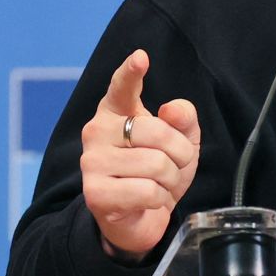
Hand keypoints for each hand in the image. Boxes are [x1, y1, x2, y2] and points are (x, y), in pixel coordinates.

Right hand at [80, 49, 200, 260]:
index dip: (130, 73)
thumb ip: (183, 119)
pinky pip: (148, 191)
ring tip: (159, 184)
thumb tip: (171, 109)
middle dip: (179, 153)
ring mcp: (92, 162)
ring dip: (170, 179)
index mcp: (116, 111)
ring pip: (156, 164)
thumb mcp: (182, 140)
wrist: (141, 217)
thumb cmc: (159, 171)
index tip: (141, 57)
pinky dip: (159, 198)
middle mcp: (97, 131)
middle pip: (156, 132)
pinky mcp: (95, 193)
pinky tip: (148, 200)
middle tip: (173, 165)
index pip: (122, 88)